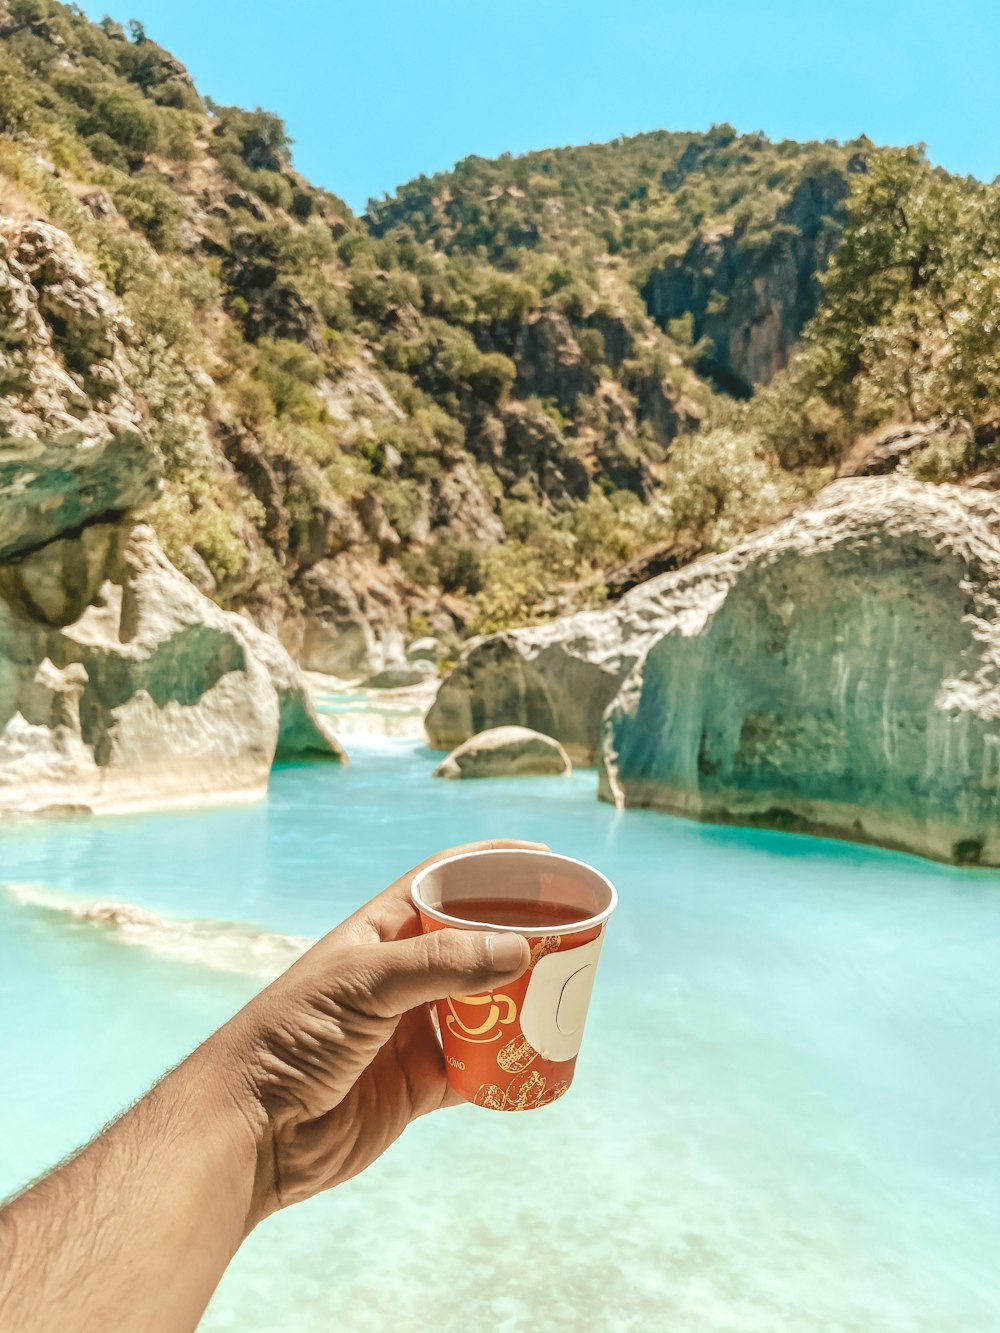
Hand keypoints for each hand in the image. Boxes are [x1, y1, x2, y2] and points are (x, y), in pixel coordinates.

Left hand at [214, 840, 539, 1226]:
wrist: (250, 1133)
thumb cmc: (290, 1038)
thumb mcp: (363, 985)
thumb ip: (439, 965)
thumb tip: (517, 947)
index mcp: (380, 934)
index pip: (443, 881)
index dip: (491, 865)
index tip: (544, 858)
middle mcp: (399, 976)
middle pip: (474, 942)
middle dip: (521, 936)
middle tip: (573, 935)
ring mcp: (411, 1030)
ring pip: (483, 1004)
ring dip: (522, 999)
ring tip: (569, 991)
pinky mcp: (418, 1084)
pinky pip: (477, 1067)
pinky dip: (507, 1063)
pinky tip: (539, 1055)